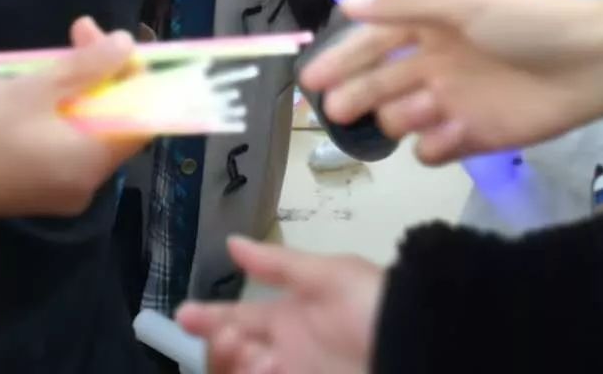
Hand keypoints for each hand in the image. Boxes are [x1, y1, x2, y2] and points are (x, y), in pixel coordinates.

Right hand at [0, 18, 147, 224]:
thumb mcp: (34, 89)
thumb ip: (88, 67)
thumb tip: (129, 45)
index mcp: (91, 164)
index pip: (143, 120)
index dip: (137, 78)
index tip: (114, 43)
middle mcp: (86, 184)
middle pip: (115, 121)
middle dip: (103, 72)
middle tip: (78, 30)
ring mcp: (61, 190)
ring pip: (89, 129)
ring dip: (80, 87)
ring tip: (53, 53)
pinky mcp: (37, 188)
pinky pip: (66, 144)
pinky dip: (62, 112)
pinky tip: (41, 85)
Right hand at [177, 237, 381, 373]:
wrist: (417, 346)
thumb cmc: (373, 306)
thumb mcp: (328, 276)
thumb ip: (278, 264)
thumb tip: (231, 243)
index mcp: (288, 319)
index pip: (237, 318)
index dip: (209, 317)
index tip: (185, 314)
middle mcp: (284, 354)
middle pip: (231, 355)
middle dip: (219, 345)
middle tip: (232, 335)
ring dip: (236, 367)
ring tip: (260, 359)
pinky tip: (269, 370)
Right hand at [298, 0, 602, 163]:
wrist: (592, 62)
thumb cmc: (526, 23)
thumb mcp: (461, 5)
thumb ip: (402, 8)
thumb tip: (347, 5)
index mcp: (429, 30)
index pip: (372, 48)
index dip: (340, 62)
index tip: (310, 82)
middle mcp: (434, 66)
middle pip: (377, 88)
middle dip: (355, 97)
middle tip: (336, 111)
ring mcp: (452, 104)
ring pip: (401, 121)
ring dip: (404, 116)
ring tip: (430, 104)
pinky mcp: (475, 139)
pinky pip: (434, 151)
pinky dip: (435, 145)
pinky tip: (451, 132)